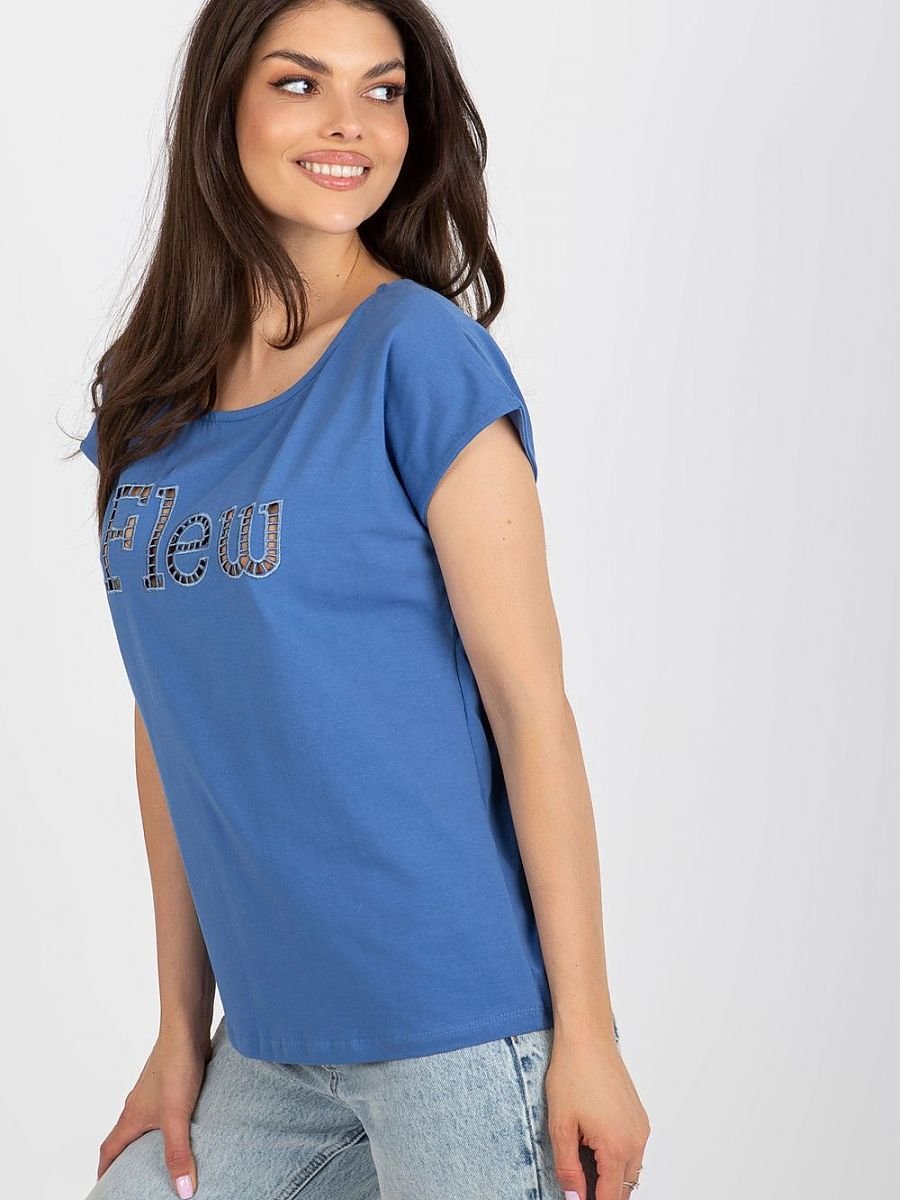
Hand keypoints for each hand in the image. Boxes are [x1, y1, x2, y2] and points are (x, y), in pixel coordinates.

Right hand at [96, 1028, 212, 1197]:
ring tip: (165, 1154)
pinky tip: (190, 1123)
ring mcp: (154, 1091)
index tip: (105, 1185)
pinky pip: (165, 1107)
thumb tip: (183, 1190)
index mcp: (131, 1116)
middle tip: (135, 1176)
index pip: (109, 1149)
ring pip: (146, 1121)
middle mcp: (138, 1104)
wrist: (187, 1028)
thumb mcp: (177, 1116)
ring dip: (150, 1138)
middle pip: (125, 1137)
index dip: (106, 1170)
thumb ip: (178, 1153)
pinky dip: (170, 1121)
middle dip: (127, 1158)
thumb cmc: (175, 1066)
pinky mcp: (172, 1081)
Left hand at [544, 1030, 650, 1199]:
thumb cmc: (572, 1073)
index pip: (610, 1198)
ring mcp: (641, 1128)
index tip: (579, 1199)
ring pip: (630, 1171)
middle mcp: (636, 1140)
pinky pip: (633, 1151)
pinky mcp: (639, 1117)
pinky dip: (617, 1157)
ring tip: (582, 1161)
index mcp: (617, 1147)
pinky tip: (593, 1144)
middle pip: (623, 1189)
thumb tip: (574, 1197)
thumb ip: (568, 1169)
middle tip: (577, 1182)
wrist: (587, 1038)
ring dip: (610, 1176)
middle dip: (602, 1191)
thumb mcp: (561, 1126)